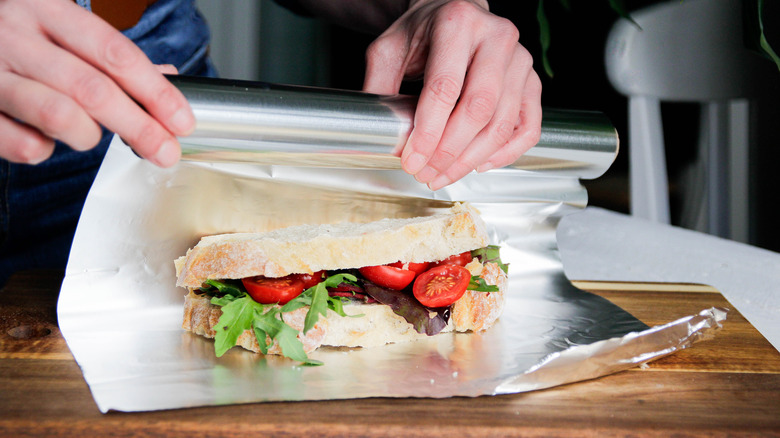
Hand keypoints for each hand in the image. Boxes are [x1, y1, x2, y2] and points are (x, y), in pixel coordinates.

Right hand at [0, 0, 192, 166]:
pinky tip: (45, 140)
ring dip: (88, 137)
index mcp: (46, 10)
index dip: (155, 91)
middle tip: (165, 152)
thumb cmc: (7, 36)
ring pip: (59, 115)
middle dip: (139, 127)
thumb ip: (106, 54)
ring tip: (93, 138)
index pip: (115, 52)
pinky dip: (45, 151)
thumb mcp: (56, 28)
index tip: (182, 121)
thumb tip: (166, 77)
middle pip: (94, 88)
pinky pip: (23, 144)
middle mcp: (16, 35)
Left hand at [363, 0, 541, 189]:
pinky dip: (505, 153)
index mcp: (457, 22)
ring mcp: (520, 59)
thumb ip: (379, 88)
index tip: (412, 159)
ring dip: (471, 159)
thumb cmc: (424, 33)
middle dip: (449, 151)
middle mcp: (496, 37)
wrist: (455, 14)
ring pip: (502, 124)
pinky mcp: (532, 81)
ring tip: (443, 174)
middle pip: (478, 109)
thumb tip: (378, 135)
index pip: (444, 87)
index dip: (428, 131)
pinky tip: (478, 163)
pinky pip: (527, 127)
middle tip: (426, 172)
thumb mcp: (389, 50)